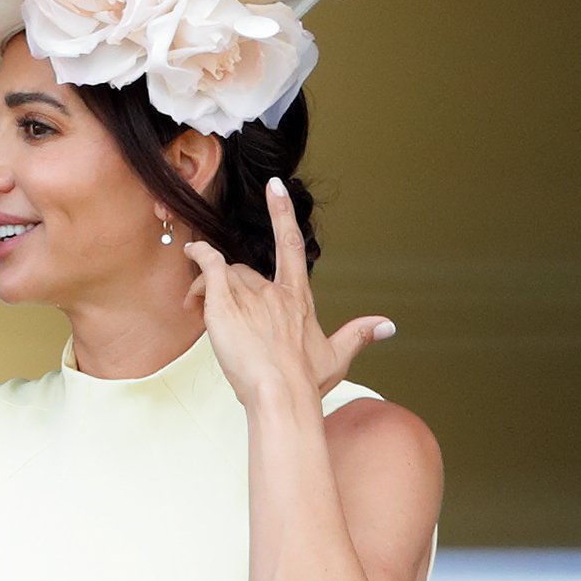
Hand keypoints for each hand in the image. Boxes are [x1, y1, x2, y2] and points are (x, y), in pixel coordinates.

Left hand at [184, 177, 393, 399]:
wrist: (281, 394)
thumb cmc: (305, 382)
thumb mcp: (337, 357)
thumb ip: (359, 335)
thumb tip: (388, 325)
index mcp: (299, 299)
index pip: (292, 246)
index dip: (283, 214)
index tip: (275, 187)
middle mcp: (276, 291)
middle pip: (246, 272)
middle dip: (230, 286)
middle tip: (214, 308)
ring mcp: (251, 295)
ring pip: (225, 275)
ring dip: (209, 285)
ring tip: (196, 307)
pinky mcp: (226, 303)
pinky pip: (211, 266)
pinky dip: (200, 256)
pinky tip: (191, 253)